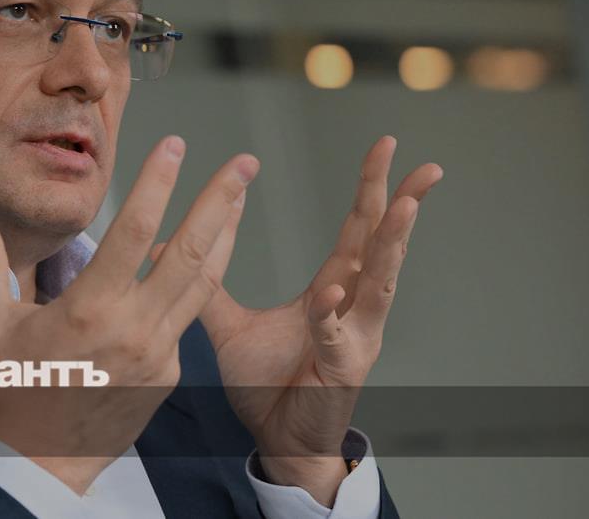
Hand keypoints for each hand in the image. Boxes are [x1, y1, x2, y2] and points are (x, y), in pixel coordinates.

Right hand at [0, 136, 257, 493]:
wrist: (43, 461)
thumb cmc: (11, 390)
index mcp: (89, 311)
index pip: (135, 232)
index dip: (158, 184)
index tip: (175, 146)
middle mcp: (133, 329)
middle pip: (190, 253)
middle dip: (220, 201)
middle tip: (244, 163)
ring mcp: (159, 354)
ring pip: (203, 283)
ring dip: (226, 235)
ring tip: (240, 195)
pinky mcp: (170, 373)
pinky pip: (185, 319)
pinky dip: (193, 283)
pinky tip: (198, 255)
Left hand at [151, 135, 441, 505]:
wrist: (276, 440)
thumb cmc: (265, 384)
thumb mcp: (230, 326)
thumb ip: (209, 283)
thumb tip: (166, 245)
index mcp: (334, 290)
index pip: (356, 229)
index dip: (370, 188)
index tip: (386, 148)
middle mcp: (354, 308)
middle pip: (381, 245)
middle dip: (402, 202)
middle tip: (422, 164)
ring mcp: (356, 338)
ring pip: (380, 284)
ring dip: (393, 245)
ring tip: (405, 208)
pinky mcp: (343, 370)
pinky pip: (337, 336)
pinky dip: (334, 315)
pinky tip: (331, 293)